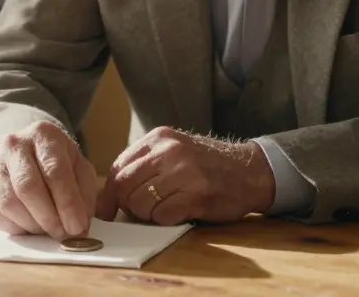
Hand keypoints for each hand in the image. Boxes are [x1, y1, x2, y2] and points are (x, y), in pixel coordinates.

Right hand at [0, 121, 97, 239]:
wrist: (24, 153)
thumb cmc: (57, 163)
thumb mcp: (78, 168)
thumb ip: (83, 194)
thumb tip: (79, 228)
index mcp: (43, 134)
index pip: (55, 171)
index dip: (67, 203)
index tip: (77, 227)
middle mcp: (14, 144)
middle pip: (28, 187)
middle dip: (48, 217)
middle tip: (62, 235)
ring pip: (9, 203)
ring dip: (32, 225)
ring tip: (47, 231)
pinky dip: (15, 227)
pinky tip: (29, 228)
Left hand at [96, 127, 274, 225]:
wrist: (250, 171)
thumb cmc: (207, 165)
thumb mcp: (174, 150)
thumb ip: (145, 164)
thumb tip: (111, 194)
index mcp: (159, 138)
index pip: (118, 168)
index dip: (109, 194)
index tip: (108, 211)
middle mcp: (169, 151)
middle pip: (124, 187)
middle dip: (127, 206)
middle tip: (141, 213)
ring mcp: (184, 172)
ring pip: (140, 204)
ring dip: (147, 215)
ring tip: (164, 210)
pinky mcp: (197, 195)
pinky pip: (162, 216)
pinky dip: (165, 221)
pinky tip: (178, 213)